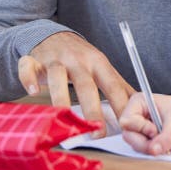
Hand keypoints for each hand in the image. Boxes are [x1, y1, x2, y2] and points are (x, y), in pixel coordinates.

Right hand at [18, 31, 133, 136]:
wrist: (53, 36)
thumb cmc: (81, 58)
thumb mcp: (102, 67)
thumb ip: (119, 86)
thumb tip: (142, 104)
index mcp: (98, 63)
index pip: (112, 86)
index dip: (120, 105)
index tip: (127, 125)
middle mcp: (78, 61)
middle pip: (87, 86)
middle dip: (93, 110)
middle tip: (98, 133)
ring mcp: (55, 60)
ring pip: (57, 78)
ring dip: (61, 98)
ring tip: (64, 117)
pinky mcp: (34, 60)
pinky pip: (28, 68)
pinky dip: (29, 78)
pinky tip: (33, 91)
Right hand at [119, 93, 170, 154]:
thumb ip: (165, 137)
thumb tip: (153, 150)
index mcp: (137, 103)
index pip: (128, 121)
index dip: (140, 129)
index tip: (155, 131)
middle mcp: (134, 115)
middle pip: (130, 136)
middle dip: (149, 144)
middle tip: (165, 145)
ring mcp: (138, 128)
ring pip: (138, 145)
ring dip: (157, 148)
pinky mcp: (144, 138)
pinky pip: (146, 149)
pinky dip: (159, 149)